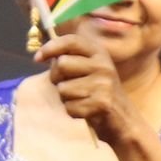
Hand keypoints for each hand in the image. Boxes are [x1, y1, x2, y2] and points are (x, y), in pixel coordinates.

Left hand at [36, 30, 144, 146]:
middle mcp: (104, 65)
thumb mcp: (88, 69)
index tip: (37, 58)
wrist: (123, 119)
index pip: (71, 41)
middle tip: (68, 85)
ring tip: (81, 99)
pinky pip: (70, 107)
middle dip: (56, 78)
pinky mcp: (102, 103)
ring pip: (62, 89)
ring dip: (65, 98)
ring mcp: (104, 84)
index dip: (51, 47)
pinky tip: (86, 111)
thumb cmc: (96, 92)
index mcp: (99, 53)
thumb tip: (40, 56)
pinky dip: (73, 112)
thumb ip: (69, 59)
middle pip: (61, 64)